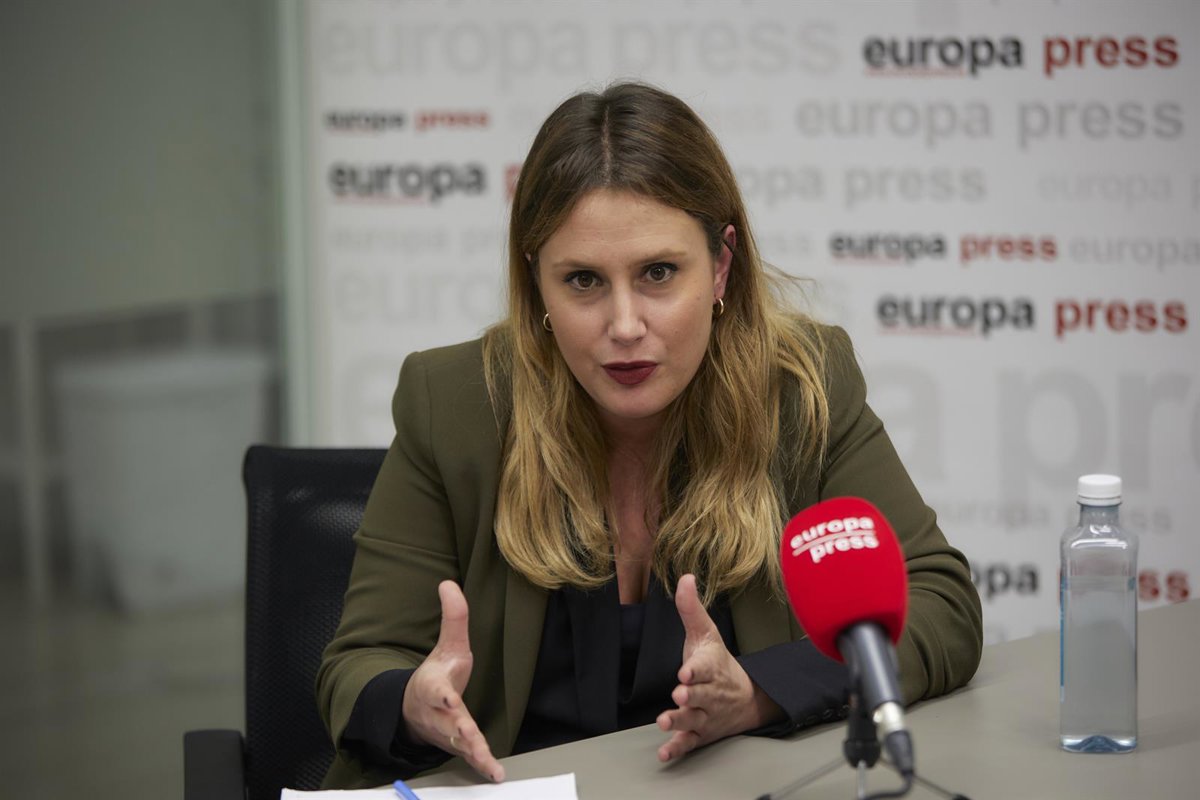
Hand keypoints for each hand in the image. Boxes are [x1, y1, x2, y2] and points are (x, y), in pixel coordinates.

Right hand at [401, 581, 504, 781]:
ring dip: (472, 752)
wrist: (416, 710)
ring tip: (487, 762)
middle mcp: (439, 712)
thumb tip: (448, 583)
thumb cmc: (438, 675)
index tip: (448, 698)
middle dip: (459, 730)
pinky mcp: (457, 745)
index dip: (442, 695)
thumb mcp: (448, 645)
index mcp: (435, 687)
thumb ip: (453, 617)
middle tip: (468, 737)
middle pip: (449, 722)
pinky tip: (495, 774)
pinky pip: (470, 757)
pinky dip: (482, 765)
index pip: (437, 690)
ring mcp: (447, 731)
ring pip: (458, 743)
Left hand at [656, 574, 783, 761]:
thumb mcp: (705, 634)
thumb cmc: (718, 663)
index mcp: (710, 667)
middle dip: (690, 696)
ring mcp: (705, 714)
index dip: (695, 670)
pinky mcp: (700, 733)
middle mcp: (709, 693)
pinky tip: (665, 751)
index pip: (704, 667)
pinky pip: (689, 742)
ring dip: (679, 721)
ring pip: (693, 719)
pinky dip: (678, 748)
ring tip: (665, 721)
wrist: (745, 698)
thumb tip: (685, 577)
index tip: (686, 672)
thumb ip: (691, 609)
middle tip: (679, 695)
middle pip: (700, 695)